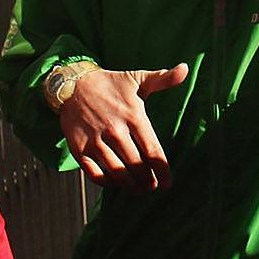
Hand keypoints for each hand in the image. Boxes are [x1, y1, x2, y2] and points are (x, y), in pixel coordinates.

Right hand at [56, 64, 188, 189]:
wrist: (73, 84)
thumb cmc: (111, 84)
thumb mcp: (138, 78)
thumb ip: (163, 78)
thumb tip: (185, 68)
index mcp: (134, 116)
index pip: (152, 150)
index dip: (162, 171)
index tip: (167, 184)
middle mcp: (115, 130)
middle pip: (136, 166)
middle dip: (147, 181)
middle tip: (152, 188)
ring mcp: (96, 141)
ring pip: (117, 173)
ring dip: (130, 186)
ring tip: (138, 190)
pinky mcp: (79, 148)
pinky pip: (94, 174)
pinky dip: (107, 182)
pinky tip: (115, 183)